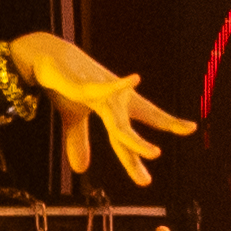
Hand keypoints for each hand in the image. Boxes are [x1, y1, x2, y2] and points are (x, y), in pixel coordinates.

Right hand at [3, 30, 198, 186]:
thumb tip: (81, 169)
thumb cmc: (66, 83)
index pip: (132, 130)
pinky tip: (135, 79)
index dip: (153, 137)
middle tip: (152, 174)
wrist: (46, 55)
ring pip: (118, 123)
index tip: (183, 137)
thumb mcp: (71, 117)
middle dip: (141, 151)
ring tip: (153, 153)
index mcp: (115, 108)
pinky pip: (101, 88)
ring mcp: (102, 92)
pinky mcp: (84, 83)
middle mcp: (115, 101)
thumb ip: (79, 141)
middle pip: (127, 132)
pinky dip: (117, 85)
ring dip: (133, 141)